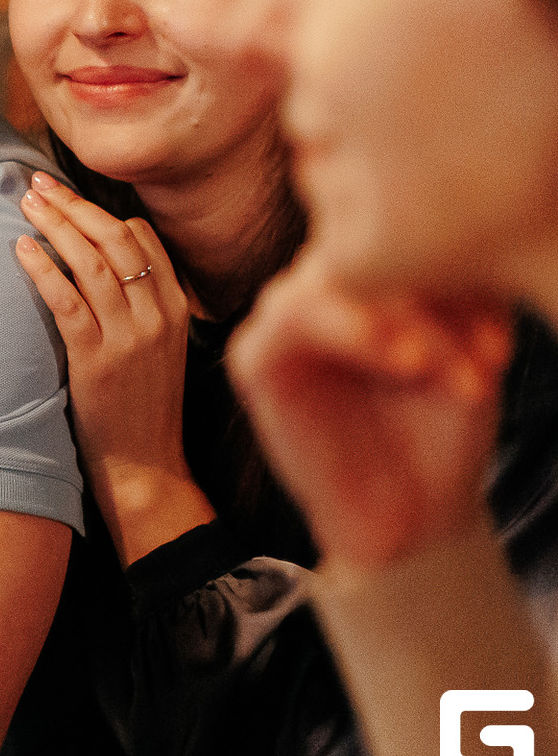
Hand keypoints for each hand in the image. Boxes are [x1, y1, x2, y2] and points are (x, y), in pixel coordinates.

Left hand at [14, 171, 208, 564]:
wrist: (145, 467)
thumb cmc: (143, 406)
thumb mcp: (159, 347)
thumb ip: (143, 304)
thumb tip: (105, 261)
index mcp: (176, 308)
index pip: (144, 239)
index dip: (102, 210)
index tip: (67, 193)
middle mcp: (158, 315)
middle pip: (115, 239)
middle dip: (73, 205)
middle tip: (37, 185)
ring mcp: (129, 336)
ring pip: (90, 261)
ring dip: (54, 226)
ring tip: (25, 204)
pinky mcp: (97, 359)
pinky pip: (67, 299)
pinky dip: (42, 268)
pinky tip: (21, 249)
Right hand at [228, 252, 511, 572]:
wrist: (414, 517)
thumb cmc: (442, 431)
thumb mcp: (468, 352)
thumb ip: (453, 298)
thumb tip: (454, 246)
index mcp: (364, 279)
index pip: (395, 238)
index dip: (453, 270)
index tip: (501, 334)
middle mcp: (318, 292)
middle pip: (362, 252)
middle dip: (428, 296)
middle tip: (482, 351)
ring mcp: (282, 321)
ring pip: (331, 276)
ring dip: (398, 316)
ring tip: (440, 366)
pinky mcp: (255, 360)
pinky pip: (290, 317)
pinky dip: (350, 329)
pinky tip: (404, 364)